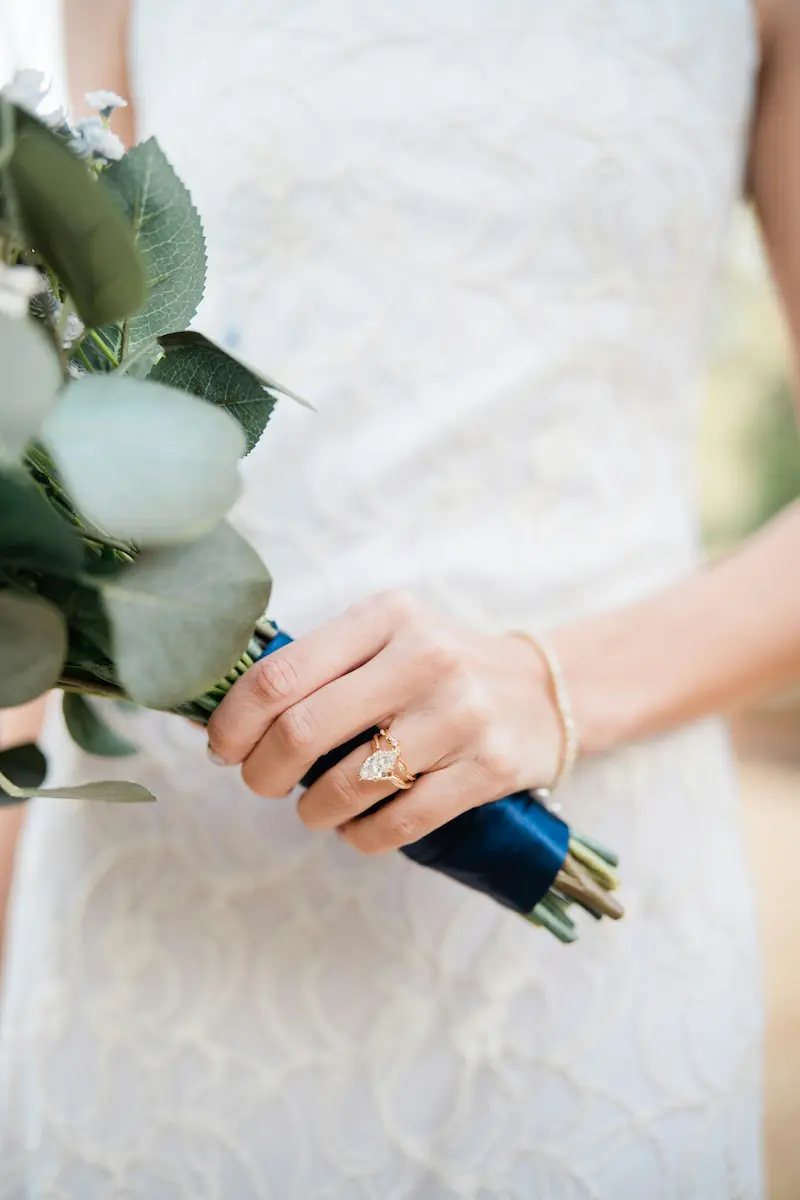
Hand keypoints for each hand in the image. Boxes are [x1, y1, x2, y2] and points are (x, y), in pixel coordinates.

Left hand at [207, 590, 561, 853]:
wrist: (541, 692)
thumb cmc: (438, 669)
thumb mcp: (387, 637)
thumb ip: (320, 665)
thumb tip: (230, 720)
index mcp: (386, 617)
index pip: (280, 673)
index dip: (234, 722)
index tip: (222, 750)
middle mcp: (424, 658)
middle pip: (304, 730)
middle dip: (262, 773)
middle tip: (260, 784)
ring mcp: (461, 714)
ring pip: (348, 785)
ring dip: (313, 811)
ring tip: (314, 809)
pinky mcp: (490, 767)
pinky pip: (400, 823)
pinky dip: (361, 836)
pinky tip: (356, 828)